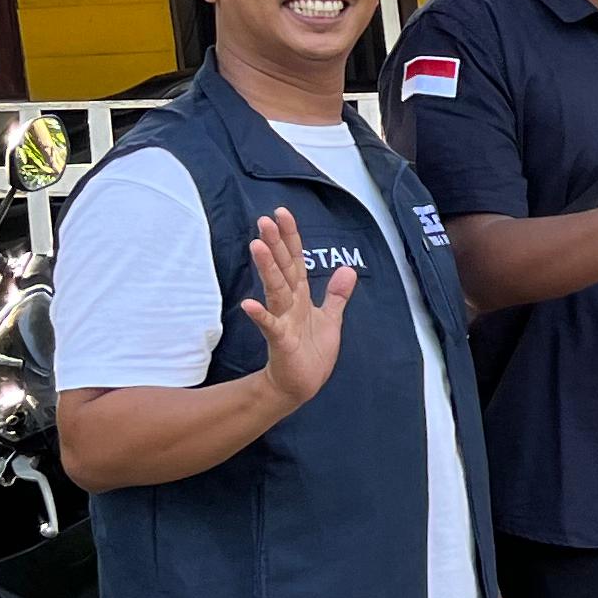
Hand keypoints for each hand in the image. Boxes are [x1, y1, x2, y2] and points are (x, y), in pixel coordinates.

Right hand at [237, 208, 355, 410]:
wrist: (301, 384)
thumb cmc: (311, 351)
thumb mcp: (331, 319)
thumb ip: (337, 294)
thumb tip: (347, 268)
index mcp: (301, 296)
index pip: (296, 260)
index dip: (291, 237)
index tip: (282, 213)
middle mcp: (289, 303)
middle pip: (283, 269)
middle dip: (275, 245)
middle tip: (265, 220)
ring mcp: (283, 320)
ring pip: (276, 290)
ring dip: (268, 269)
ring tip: (258, 246)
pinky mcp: (281, 340)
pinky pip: (270, 326)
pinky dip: (261, 315)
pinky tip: (249, 304)